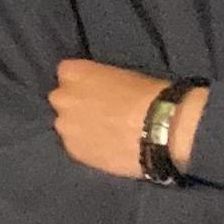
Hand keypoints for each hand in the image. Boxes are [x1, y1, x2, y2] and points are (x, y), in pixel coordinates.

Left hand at [50, 59, 206, 178]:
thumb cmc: (149, 95)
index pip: (66, 73)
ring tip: (105, 134)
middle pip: (63, 100)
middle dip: (77, 105)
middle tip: (100, 113)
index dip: (83, 83)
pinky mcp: (74, 150)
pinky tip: (107, 148)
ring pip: (67, 125)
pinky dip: (88, 146)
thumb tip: (99, 92)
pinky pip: (77, 146)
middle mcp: (61, 98)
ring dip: (80, 127)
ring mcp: (65, 126)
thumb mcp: (122, 76)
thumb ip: (100, 83)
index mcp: (73, 73)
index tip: (96, 90)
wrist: (162, 130)